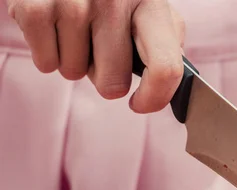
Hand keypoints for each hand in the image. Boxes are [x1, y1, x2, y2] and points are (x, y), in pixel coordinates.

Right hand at [7, 0, 184, 112]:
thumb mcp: (148, 10)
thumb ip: (167, 45)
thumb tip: (173, 85)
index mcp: (151, 4)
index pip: (165, 68)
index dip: (154, 99)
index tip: (140, 104)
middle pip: (112, 84)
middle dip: (105, 77)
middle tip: (99, 50)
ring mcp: (73, 0)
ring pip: (75, 74)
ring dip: (74, 61)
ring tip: (75, 31)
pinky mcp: (35, 5)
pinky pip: (46, 64)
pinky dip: (47, 55)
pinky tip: (54, 29)